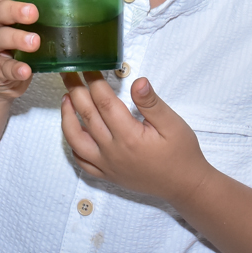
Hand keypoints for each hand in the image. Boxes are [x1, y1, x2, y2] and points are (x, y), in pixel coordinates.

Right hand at [0, 0, 39, 101]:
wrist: (0, 79)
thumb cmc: (20, 44)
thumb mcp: (29, 25)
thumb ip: (45, 12)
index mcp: (3, 9)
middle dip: (14, 10)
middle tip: (33, 12)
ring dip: (16, 38)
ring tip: (34, 42)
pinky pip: (2, 67)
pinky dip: (14, 68)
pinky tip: (25, 70)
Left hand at [61, 72, 211, 204]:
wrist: (185, 186)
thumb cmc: (182, 153)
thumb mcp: (173, 124)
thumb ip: (152, 103)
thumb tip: (138, 81)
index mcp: (129, 136)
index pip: (105, 102)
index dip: (95, 82)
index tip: (89, 66)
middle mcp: (113, 151)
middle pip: (87, 116)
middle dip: (76, 91)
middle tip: (69, 72)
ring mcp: (107, 165)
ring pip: (76, 139)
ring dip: (67, 116)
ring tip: (66, 98)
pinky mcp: (106, 175)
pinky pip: (81, 161)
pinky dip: (72, 144)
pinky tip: (72, 130)